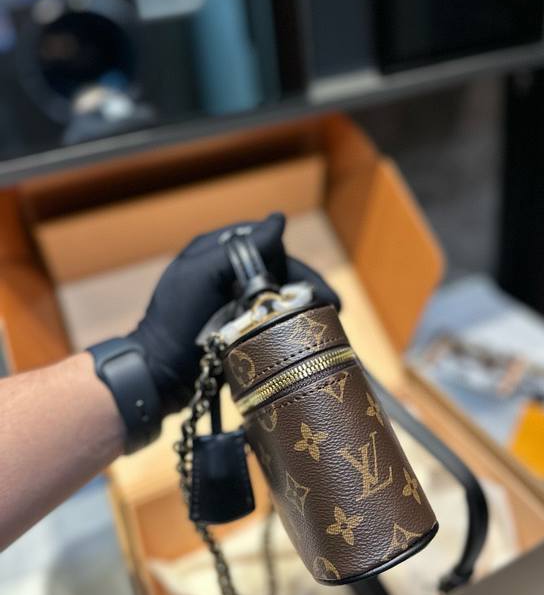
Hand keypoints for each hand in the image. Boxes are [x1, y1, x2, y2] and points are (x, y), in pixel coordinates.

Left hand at [127, 213, 338, 414]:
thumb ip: (242, 246)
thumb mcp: (203, 274)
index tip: (311, 285)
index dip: (290, 262)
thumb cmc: (176, 320)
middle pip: (276, 270)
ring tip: (328, 320)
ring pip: (276, 294)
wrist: (158, 374)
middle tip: (334, 306)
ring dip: (303, 305)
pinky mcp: (235, 327)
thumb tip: (279, 220)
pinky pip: (268, 317)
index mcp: (214, 252)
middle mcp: (224, 272)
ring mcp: (229, 300)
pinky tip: (308, 331)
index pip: (265, 245)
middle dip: (305, 287)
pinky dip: (289, 322)